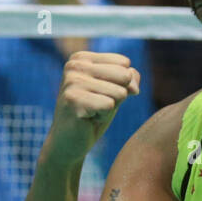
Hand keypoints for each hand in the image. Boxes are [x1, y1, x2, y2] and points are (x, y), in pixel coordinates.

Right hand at [45, 51, 139, 165]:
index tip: (101, 94)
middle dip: (118, 96)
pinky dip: (103, 117)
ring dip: (110, 108)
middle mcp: (75, 65)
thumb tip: (133, 85)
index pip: (124, 63)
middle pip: (124, 75)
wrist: (69, 142)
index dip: (121, 84)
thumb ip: (129, 79)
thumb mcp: (114, 92)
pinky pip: (109, 106)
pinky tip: (88, 119)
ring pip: (119, 92)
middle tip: (98, 105)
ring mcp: (72, 82)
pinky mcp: (74, 100)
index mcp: (82, 58)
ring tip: (92, 112)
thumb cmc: (93, 115)